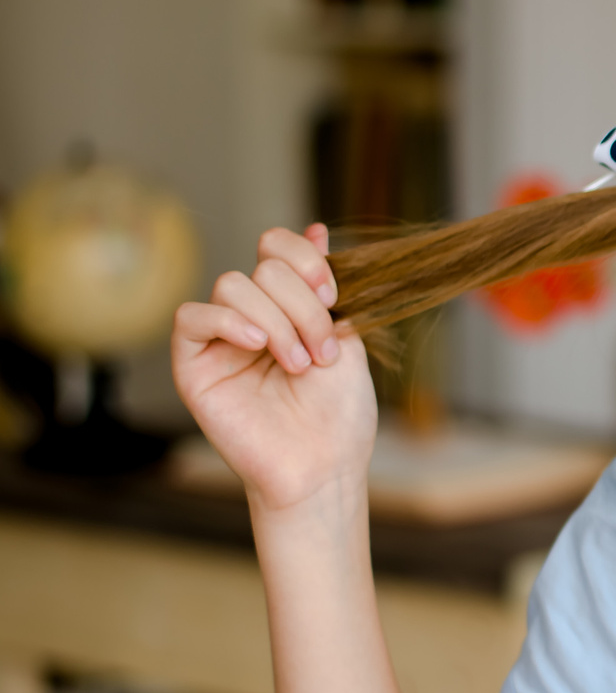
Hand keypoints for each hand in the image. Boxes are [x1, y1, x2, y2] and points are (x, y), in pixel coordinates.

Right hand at [172, 224, 375, 513]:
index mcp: (288, 305)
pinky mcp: (192, 364)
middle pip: (263, 268)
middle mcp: (252, 316)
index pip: (277, 248)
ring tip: (299, 364)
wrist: (323, 464)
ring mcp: (220, 339)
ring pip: (232, 285)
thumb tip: (316, 228)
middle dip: (303, 305)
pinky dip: (228, 322)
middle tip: (324, 350)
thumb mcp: (347, 335)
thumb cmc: (339, 410)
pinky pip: (191, 317)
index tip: (333, 295)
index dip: (304, 258)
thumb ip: (326, 286)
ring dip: (277, 321)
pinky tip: (259, 346)